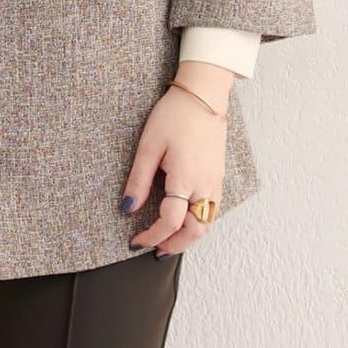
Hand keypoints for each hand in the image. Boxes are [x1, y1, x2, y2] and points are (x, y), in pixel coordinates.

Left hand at [123, 63, 231, 256]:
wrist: (203, 96)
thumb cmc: (175, 116)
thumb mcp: (149, 146)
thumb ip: (138, 180)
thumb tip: (128, 208)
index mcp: (186, 178)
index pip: (170, 222)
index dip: (151, 236)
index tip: (136, 241)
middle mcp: (205, 185)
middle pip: (195, 231)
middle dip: (174, 245)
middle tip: (154, 250)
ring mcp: (216, 181)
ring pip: (207, 223)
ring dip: (189, 237)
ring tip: (169, 241)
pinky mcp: (219, 176)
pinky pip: (212, 210)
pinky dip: (199, 223)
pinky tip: (185, 221)